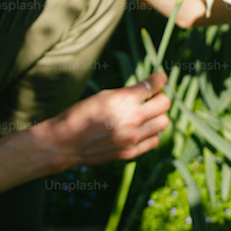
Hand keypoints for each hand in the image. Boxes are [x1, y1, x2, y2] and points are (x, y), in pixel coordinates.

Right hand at [43, 71, 170, 169]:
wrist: (66, 142)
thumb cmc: (82, 114)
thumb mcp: (105, 95)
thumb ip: (128, 93)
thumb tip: (147, 90)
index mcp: (125, 100)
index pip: (155, 85)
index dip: (159, 79)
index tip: (159, 79)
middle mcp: (133, 118)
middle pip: (165, 104)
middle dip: (159, 98)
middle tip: (151, 99)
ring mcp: (134, 137)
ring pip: (163, 123)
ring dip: (157, 117)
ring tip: (145, 116)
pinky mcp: (131, 152)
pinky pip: (154, 140)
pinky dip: (151, 134)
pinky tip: (140, 131)